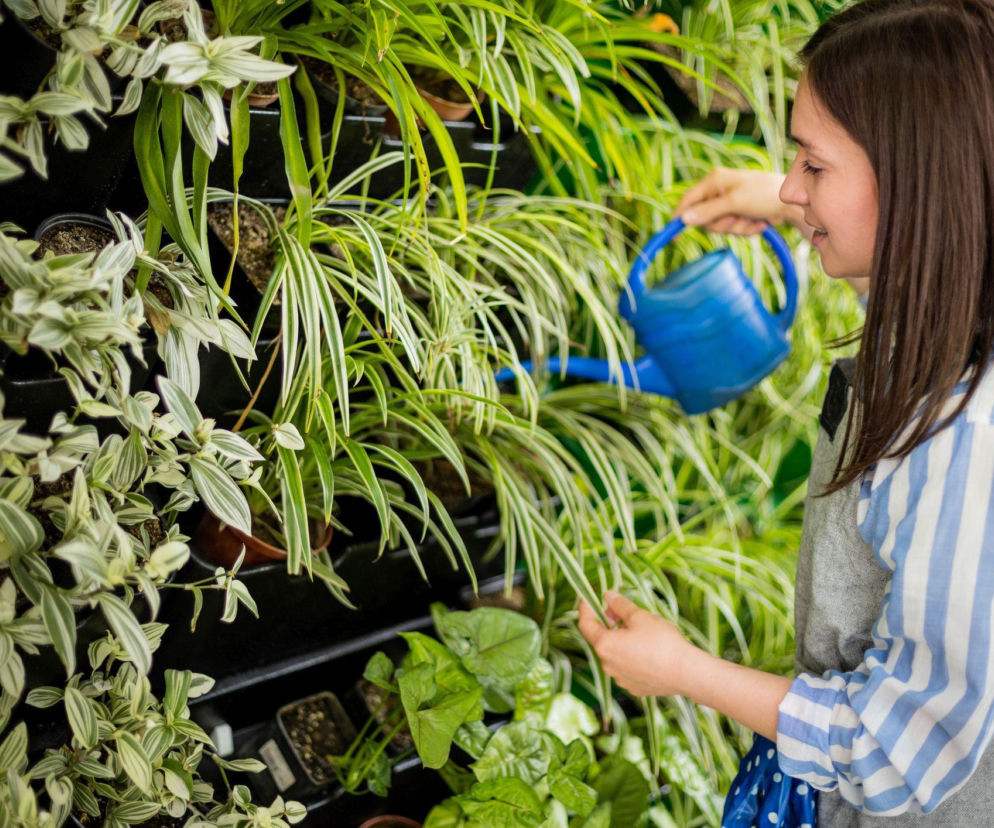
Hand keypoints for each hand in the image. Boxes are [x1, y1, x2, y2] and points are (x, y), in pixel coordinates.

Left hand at [577, 590, 698, 696]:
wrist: (686, 673)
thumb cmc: (662, 642)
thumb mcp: (640, 616)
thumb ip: (620, 605)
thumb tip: (608, 596)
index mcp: (605, 645)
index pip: (585, 624)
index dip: (585, 609)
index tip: (589, 597)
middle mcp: (607, 665)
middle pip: (599, 639)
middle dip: (606, 622)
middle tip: (619, 610)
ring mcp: (620, 678)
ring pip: (613, 654)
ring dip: (618, 639)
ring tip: (636, 628)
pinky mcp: (633, 687)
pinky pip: (625, 666)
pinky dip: (629, 654)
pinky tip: (645, 647)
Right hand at [675, 167, 800, 236]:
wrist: (794, 203)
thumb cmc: (764, 195)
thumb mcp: (734, 203)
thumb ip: (708, 212)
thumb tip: (683, 219)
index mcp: (713, 181)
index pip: (687, 201)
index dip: (679, 218)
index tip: (673, 236)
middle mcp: (718, 190)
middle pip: (704, 219)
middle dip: (722, 225)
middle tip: (736, 220)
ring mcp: (728, 203)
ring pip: (720, 227)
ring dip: (737, 228)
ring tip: (753, 220)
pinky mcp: (738, 213)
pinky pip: (733, 229)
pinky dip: (746, 229)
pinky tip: (759, 222)